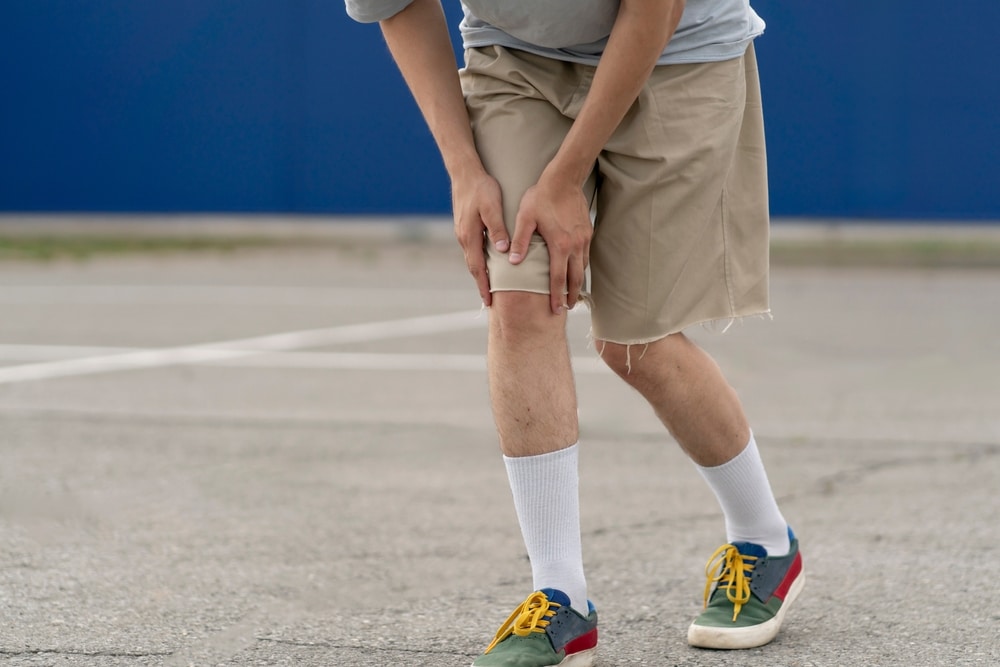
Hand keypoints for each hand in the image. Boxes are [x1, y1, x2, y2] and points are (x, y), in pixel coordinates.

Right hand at [452, 170, 506, 305]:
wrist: (464, 172)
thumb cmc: (481, 188)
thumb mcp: (492, 207)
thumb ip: (498, 229)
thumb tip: (502, 251)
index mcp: (470, 236)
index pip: (478, 267)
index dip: (484, 285)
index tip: (488, 301)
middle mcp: (464, 237)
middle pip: (473, 267)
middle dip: (481, 284)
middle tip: (489, 301)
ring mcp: (462, 232)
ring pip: (472, 258)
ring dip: (480, 273)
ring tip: (489, 286)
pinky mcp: (465, 226)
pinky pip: (473, 249)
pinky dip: (479, 260)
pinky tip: (486, 263)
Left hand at [510, 173, 591, 313]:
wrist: (565, 179)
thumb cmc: (542, 197)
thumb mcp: (525, 218)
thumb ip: (520, 240)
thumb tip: (514, 262)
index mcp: (560, 245)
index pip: (558, 278)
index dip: (556, 296)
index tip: (555, 310)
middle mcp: (575, 245)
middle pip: (575, 278)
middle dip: (571, 295)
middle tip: (566, 308)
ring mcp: (584, 239)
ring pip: (583, 267)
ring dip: (578, 282)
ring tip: (572, 294)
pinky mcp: (587, 232)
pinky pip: (586, 255)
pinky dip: (581, 267)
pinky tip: (576, 271)